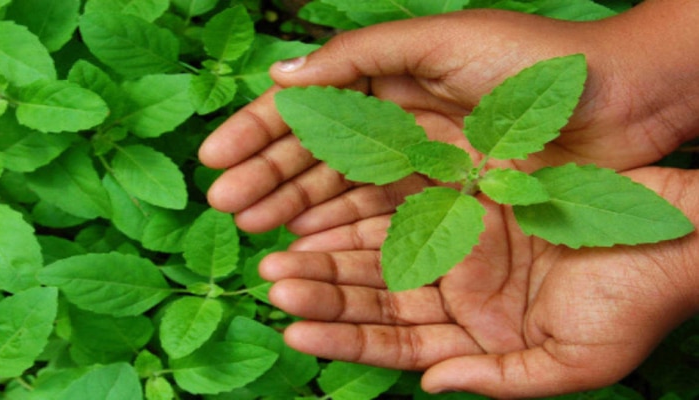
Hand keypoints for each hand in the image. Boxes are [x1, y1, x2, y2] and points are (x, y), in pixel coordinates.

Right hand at [199, 1, 698, 234]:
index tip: (215, 159)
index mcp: (389, 82)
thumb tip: (281, 76)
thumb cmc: (533, 62)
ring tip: (254, 231)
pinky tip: (309, 246)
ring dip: (295, 211)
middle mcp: (398, 127)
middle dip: (267, 179)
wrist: (619, 102)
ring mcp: (420, 171)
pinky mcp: (448, 209)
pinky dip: (344, 234)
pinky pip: (384, 224)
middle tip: (224, 207)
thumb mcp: (440, 42)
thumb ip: (359, 57)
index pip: (308, 111)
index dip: (258, 133)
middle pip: (317, 157)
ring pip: (343, 194)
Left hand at [259, 166, 698, 398]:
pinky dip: (371, 211)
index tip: (295, 329)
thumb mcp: (572, 364)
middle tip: (273, 280)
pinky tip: (327, 211)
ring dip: (334, 252)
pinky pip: (411, 205)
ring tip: (281, 252)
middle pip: (377, 297)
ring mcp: (462, 243)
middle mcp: (459, 291)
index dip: (344, 339)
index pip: (394, 343)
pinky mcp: (472, 198)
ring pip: (383, 252)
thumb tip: (434, 387)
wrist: (674, 236)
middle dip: (324, 292)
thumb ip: (500, 380)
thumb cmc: (632, 306)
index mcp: (474, 336)